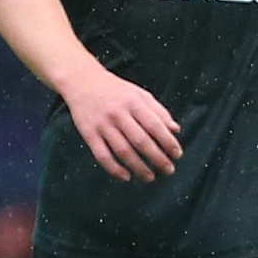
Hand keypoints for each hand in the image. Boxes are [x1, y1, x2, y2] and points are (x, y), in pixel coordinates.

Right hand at [61, 65, 181, 181]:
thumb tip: (175, 130)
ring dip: (139, 167)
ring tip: (150, 177)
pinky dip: (114, 169)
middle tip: (168, 170)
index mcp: (133, 103)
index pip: (155, 126)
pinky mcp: (89, 133)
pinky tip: (125, 176)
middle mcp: (118, 114)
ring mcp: (102, 125)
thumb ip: (158, 111)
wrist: (81, 80)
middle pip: (141, 141)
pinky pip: (102, 155)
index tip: (177, 154)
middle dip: (158, 159)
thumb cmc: (114, 89)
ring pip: (123, 151)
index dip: (168, 142)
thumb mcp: (139, 94)